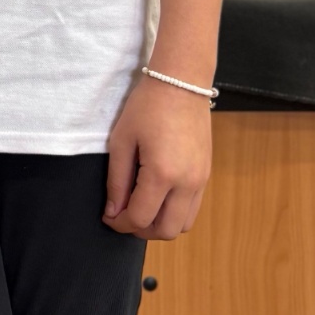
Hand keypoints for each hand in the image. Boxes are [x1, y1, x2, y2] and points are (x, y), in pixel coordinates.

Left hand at [103, 73, 211, 239]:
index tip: (107, 216)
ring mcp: (201, 180)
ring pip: (183, 225)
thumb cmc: (147, 107)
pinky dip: (174, 212)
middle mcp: (187, 183)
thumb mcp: (121, 141)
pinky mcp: (206, 174)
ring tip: (141, 207)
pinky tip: (157, 196)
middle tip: (123, 215)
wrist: (181, 83)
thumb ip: (117, 180)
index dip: (120, 223)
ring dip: (160, 224)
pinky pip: (192, 209)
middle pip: (166, 231)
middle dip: (141, 230)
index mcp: (163, 174)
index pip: (141, 218)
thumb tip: (113, 211)